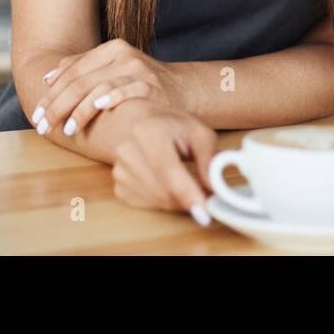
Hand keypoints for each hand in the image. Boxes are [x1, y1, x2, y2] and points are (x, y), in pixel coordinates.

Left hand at [30, 38, 189, 136]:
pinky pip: (125, 92)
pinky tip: (96, 110)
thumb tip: (48, 77)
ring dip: (79, 110)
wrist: (183, 91)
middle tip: (44, 126)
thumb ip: (83, 69)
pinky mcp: (151, 87)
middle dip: (57, 105)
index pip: (72, 70)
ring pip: (99, 87)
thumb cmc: (142, 83)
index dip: (51, 92)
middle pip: (81, 81)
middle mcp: (123, 56)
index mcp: (111, 49)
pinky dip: (109, 99)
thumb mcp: (114, 69)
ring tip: (67, 129)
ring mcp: (138, 70)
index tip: (37, 113)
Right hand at [109, 100, 217, 225]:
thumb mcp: (198, 132)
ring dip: (177, 201)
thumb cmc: (172, 126)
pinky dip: (163, 202)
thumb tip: (214, 187)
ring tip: (185, 184)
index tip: (204, 211)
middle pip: (163, 189)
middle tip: (204, 196)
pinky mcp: (118, 185)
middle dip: (187, 199)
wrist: (141, 123)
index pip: (167, 169)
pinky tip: (167, 185)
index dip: (186, 192)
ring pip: (156, 200)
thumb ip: (209, 158)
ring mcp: (119, 169)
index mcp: (148, 131)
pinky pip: (147, 204)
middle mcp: (127, 149)